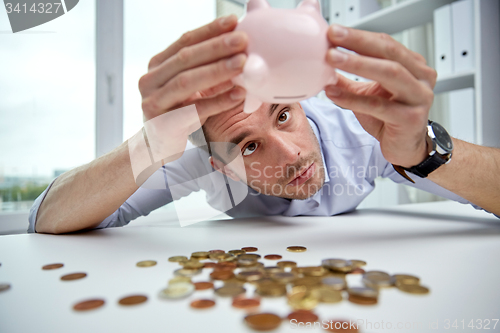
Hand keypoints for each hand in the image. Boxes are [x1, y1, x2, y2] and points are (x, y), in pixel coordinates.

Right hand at [138, 14, 247, 125]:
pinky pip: (194, 110)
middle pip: (185, 58)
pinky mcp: (162, 124)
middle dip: (216, 47)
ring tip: (242, 63)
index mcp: (157, 65)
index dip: (209, 30)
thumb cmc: (180, 112)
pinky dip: (218, 101)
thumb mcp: (193, 87)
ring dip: (217, 70)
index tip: (233, 21)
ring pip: (186, 82)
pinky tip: (238, 94)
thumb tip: (243, 52)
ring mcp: (153, 102)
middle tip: (243, 40)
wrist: (158, 145)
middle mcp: (150, 80)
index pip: (184, 41)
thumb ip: (210, 69)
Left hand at [324, 25, 436, 167]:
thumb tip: (324, 65)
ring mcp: (419, 97)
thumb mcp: (367, 94)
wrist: (406, 148)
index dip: (359, 37)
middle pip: (389, 52)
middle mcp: (421, 78)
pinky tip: (334, 94)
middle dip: (359, 43)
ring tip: (332, 59)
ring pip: (389, 73)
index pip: (385, 44)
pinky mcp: (411, 118)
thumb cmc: (391, 119)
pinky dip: (353, 98)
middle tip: (333, 37)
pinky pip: (378, 105)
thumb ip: (349, 80)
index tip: (334, 32)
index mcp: (413, 66)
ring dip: (358, 64)